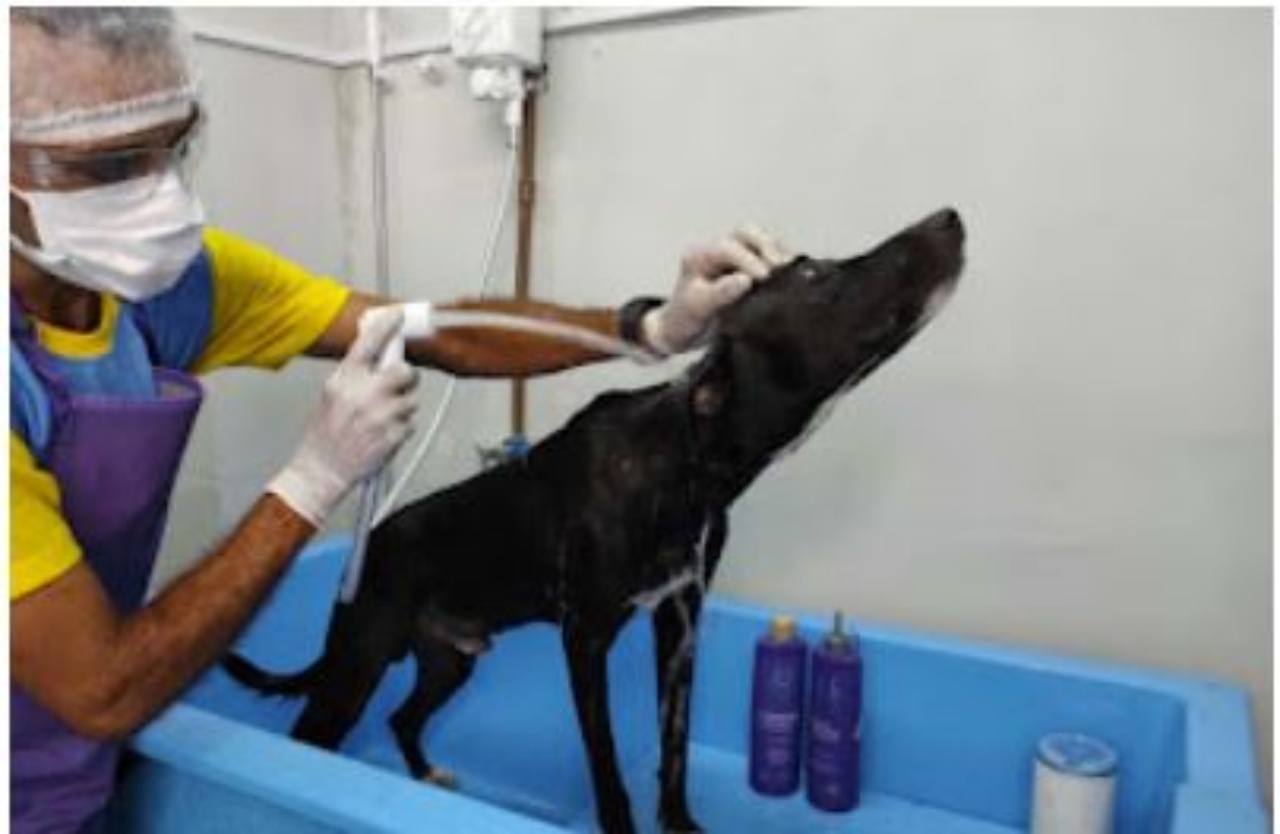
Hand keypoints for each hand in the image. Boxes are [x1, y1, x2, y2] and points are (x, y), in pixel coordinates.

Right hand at [268, 306, 419, 525]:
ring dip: (402, 407)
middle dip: (405, 378)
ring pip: (412, 399)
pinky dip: (400, 428)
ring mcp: (382, 414)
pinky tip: (381, 434)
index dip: (386, 326)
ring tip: (381, 418)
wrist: (322, 469)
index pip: (369, 343)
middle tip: (397, 386)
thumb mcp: (332, 393)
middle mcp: (365, 393)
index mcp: (345, 379)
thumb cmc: (325, 433)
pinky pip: (410, 423)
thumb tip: (380, 357)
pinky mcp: (394, 435)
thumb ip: (355, 374)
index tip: (398, 316)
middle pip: (405, 371)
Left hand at [644, 224, 791, 354]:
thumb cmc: (686, 318)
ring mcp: (732, 256)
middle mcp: (715, 250)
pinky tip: (788, 273)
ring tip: (786, 270)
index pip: (727, 248)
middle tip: (779, 268)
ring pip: (760, 241)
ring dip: (775, 252)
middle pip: (746, 233)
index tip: (763, 277)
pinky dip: (779, 261)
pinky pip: (767, 254)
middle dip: (766, 247)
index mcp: (698, 256)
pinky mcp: (746, 265)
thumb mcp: (699, 308)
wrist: (683, 331)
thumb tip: (745, 279)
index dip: (748, 260)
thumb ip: (720, 293)